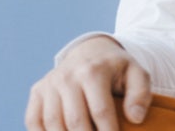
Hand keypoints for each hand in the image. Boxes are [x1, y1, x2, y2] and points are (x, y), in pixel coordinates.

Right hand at [25, 35, 152, 130]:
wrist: (90, 52)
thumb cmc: (116, 69)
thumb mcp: (136, 74)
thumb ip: (140, 94)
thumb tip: (135, 118)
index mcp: (93, 71)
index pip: (100, 111)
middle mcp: (67, 77)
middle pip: (75, 121)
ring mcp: (49, 84)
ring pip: (53, 124)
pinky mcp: (37, 91)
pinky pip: (34, 121)